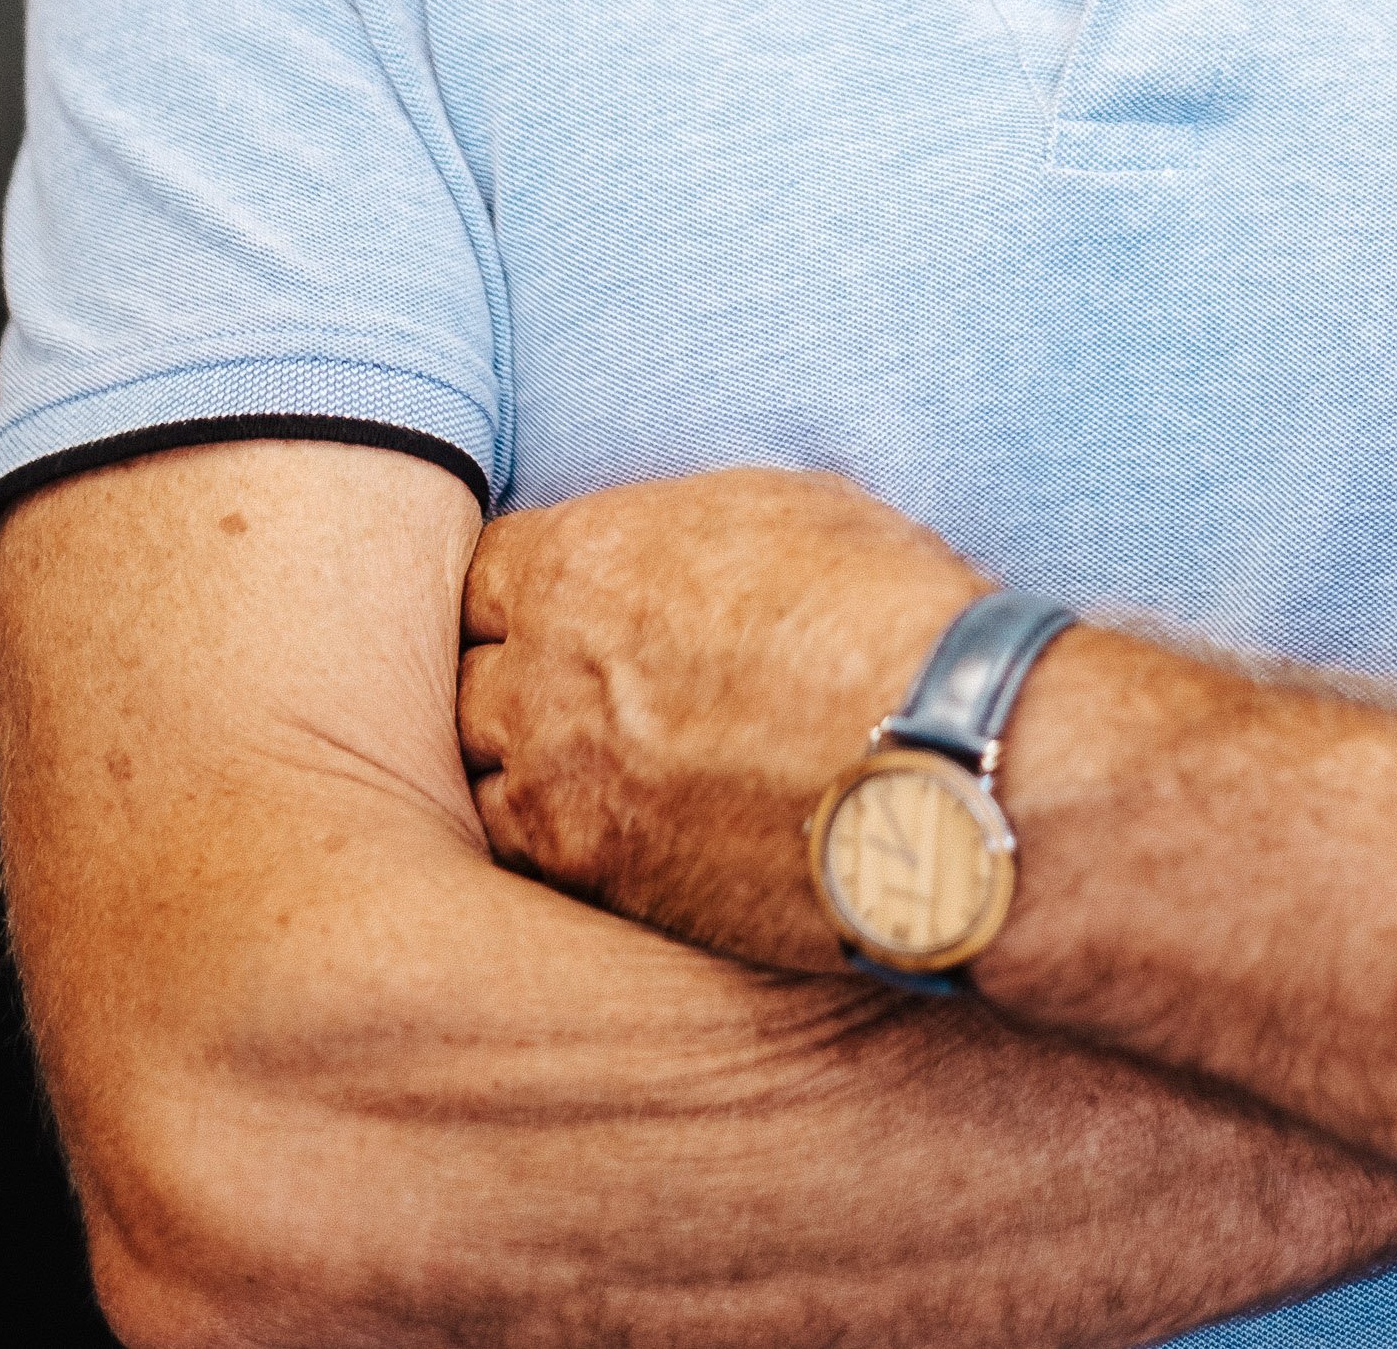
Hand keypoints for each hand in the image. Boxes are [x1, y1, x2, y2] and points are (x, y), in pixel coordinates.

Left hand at [458, 466, 984, 968]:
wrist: (936, 764)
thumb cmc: (887, 617)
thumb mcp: (790, 511)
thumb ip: (691, 531)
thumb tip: (678, 552)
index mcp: (582, 561)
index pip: (482, 573)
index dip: (523, 593)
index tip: (560, 610)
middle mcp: (543, 673)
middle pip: (461, 677)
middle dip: (509, 681)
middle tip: (566, 693)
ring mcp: (559, 788)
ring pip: (476, 779)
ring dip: (520, 771)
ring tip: (585, 772)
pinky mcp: (598, 885)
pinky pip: (524, 866)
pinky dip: (551, 850)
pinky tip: (607, 837)